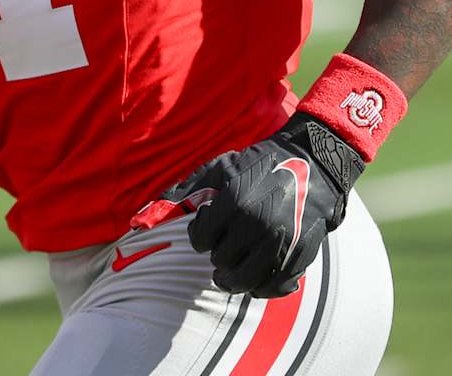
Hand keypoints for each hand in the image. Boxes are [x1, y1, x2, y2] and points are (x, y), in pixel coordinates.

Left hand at [134, 114, 364, 298]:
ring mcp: (282, 244)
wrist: (313, 162)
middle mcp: (258, 226)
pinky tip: (258, 276)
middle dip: (219, 253)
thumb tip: (138, 220)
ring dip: (235, 276)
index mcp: (234, 203)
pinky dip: (262, 287)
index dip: (201, 234)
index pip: (201, 240)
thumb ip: (181, 194)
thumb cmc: (259, 164)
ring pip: (245, 281)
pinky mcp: (301, 256)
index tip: (210, 224)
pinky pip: (274, 288)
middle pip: (221, 263)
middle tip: (226, 240)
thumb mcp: (218, 169)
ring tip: (233, 266)